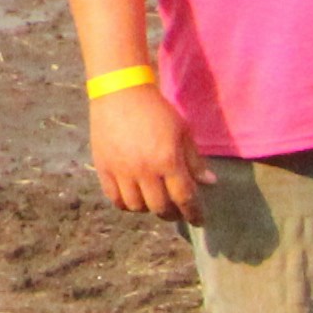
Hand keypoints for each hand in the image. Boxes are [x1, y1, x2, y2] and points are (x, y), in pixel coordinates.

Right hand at [88, 80, 201, 223]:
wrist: (120, 92)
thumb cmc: (157, 110)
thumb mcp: (183, 132)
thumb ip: (195, 160)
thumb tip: (209, 183)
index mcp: (168, 161)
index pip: (185, 198)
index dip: (194, 213)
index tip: (198, 220)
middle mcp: (144, 170)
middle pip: (160, 207)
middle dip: (173, 214)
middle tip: (177, 211)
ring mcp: (121, 170)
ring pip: (137, 207)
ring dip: (149, 209)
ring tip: (155, 202)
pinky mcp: (103, 167)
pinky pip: (114, 198)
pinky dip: (127, 204)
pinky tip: (135, 198)